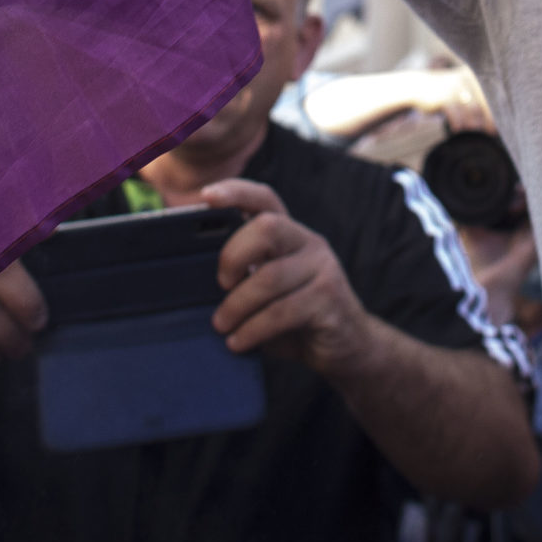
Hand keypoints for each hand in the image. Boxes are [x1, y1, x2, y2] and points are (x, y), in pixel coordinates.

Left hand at [204, 178, 373, 373]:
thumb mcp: (268, 292)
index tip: (206, 196)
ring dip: (237, 306)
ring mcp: (323, 269)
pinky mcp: (329, 300)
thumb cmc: (296, 319)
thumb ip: (244, 277)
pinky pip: (282, 312)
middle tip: (220, 285)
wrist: (348, 349)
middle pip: (267, 227)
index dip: (236, 192)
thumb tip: (194, 278)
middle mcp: (309, 243)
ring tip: (222, 326)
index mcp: (290, 235)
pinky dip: (253, 330)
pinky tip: (239, 343)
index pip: (265, 199)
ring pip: (270, 277)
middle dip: (233, 255)